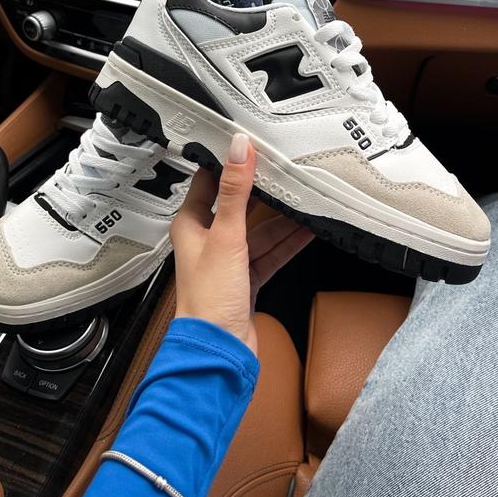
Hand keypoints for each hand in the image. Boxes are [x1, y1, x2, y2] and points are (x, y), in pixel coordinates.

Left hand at [170, 134, 313, 354]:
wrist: (219, 350)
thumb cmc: (208, 300)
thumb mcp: (226, 236)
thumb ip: (235, 191)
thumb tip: (239, 149)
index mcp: (191, 225)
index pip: (208, 183)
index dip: (226, 163)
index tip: (248, 146)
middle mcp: (207, 240)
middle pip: (239, 207)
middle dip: (264, 193)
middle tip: (286, 173)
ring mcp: (228, 261)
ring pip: (258, 232)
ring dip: (282, 222)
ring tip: (306, 203)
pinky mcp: (246, 279)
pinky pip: (269, 254)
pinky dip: (286, 245)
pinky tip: (306, 232)